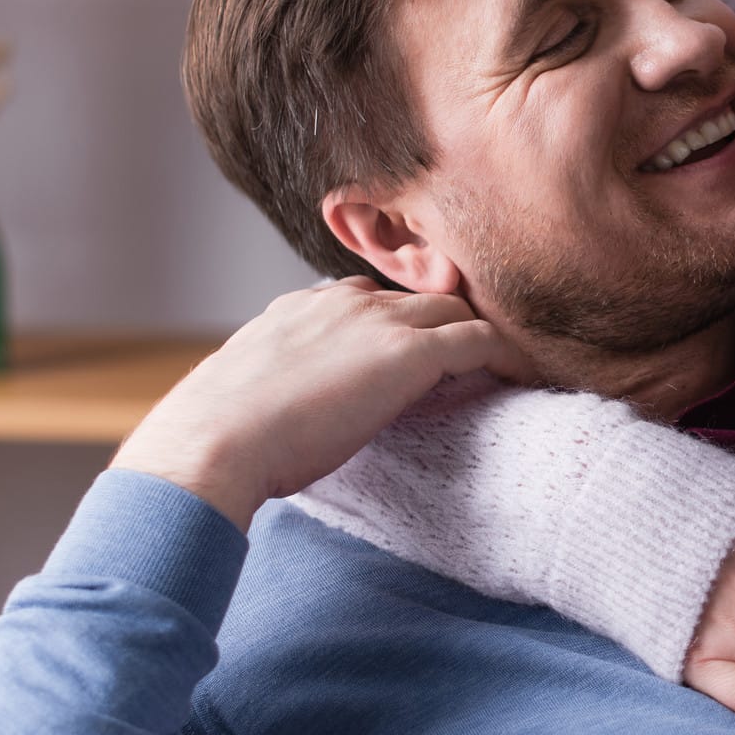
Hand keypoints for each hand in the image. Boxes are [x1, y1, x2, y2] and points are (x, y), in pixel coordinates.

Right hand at [113, 278, 528, 529]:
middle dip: (446, 319)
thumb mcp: (249, 395)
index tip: (414, 353)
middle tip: (476, 356)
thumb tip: (276, 420)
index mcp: (302, 307)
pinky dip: (504, 354)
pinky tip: (521, 375)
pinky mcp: (408, 354)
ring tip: (506, 364)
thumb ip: (278, 389)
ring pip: (454, 307)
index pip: (367, 297)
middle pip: (419, 294)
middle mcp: (343, 301)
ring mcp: (377, 323)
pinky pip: (479, 339)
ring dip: (478, 332)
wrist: (212, 440)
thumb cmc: (216, 436)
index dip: (396, 324)